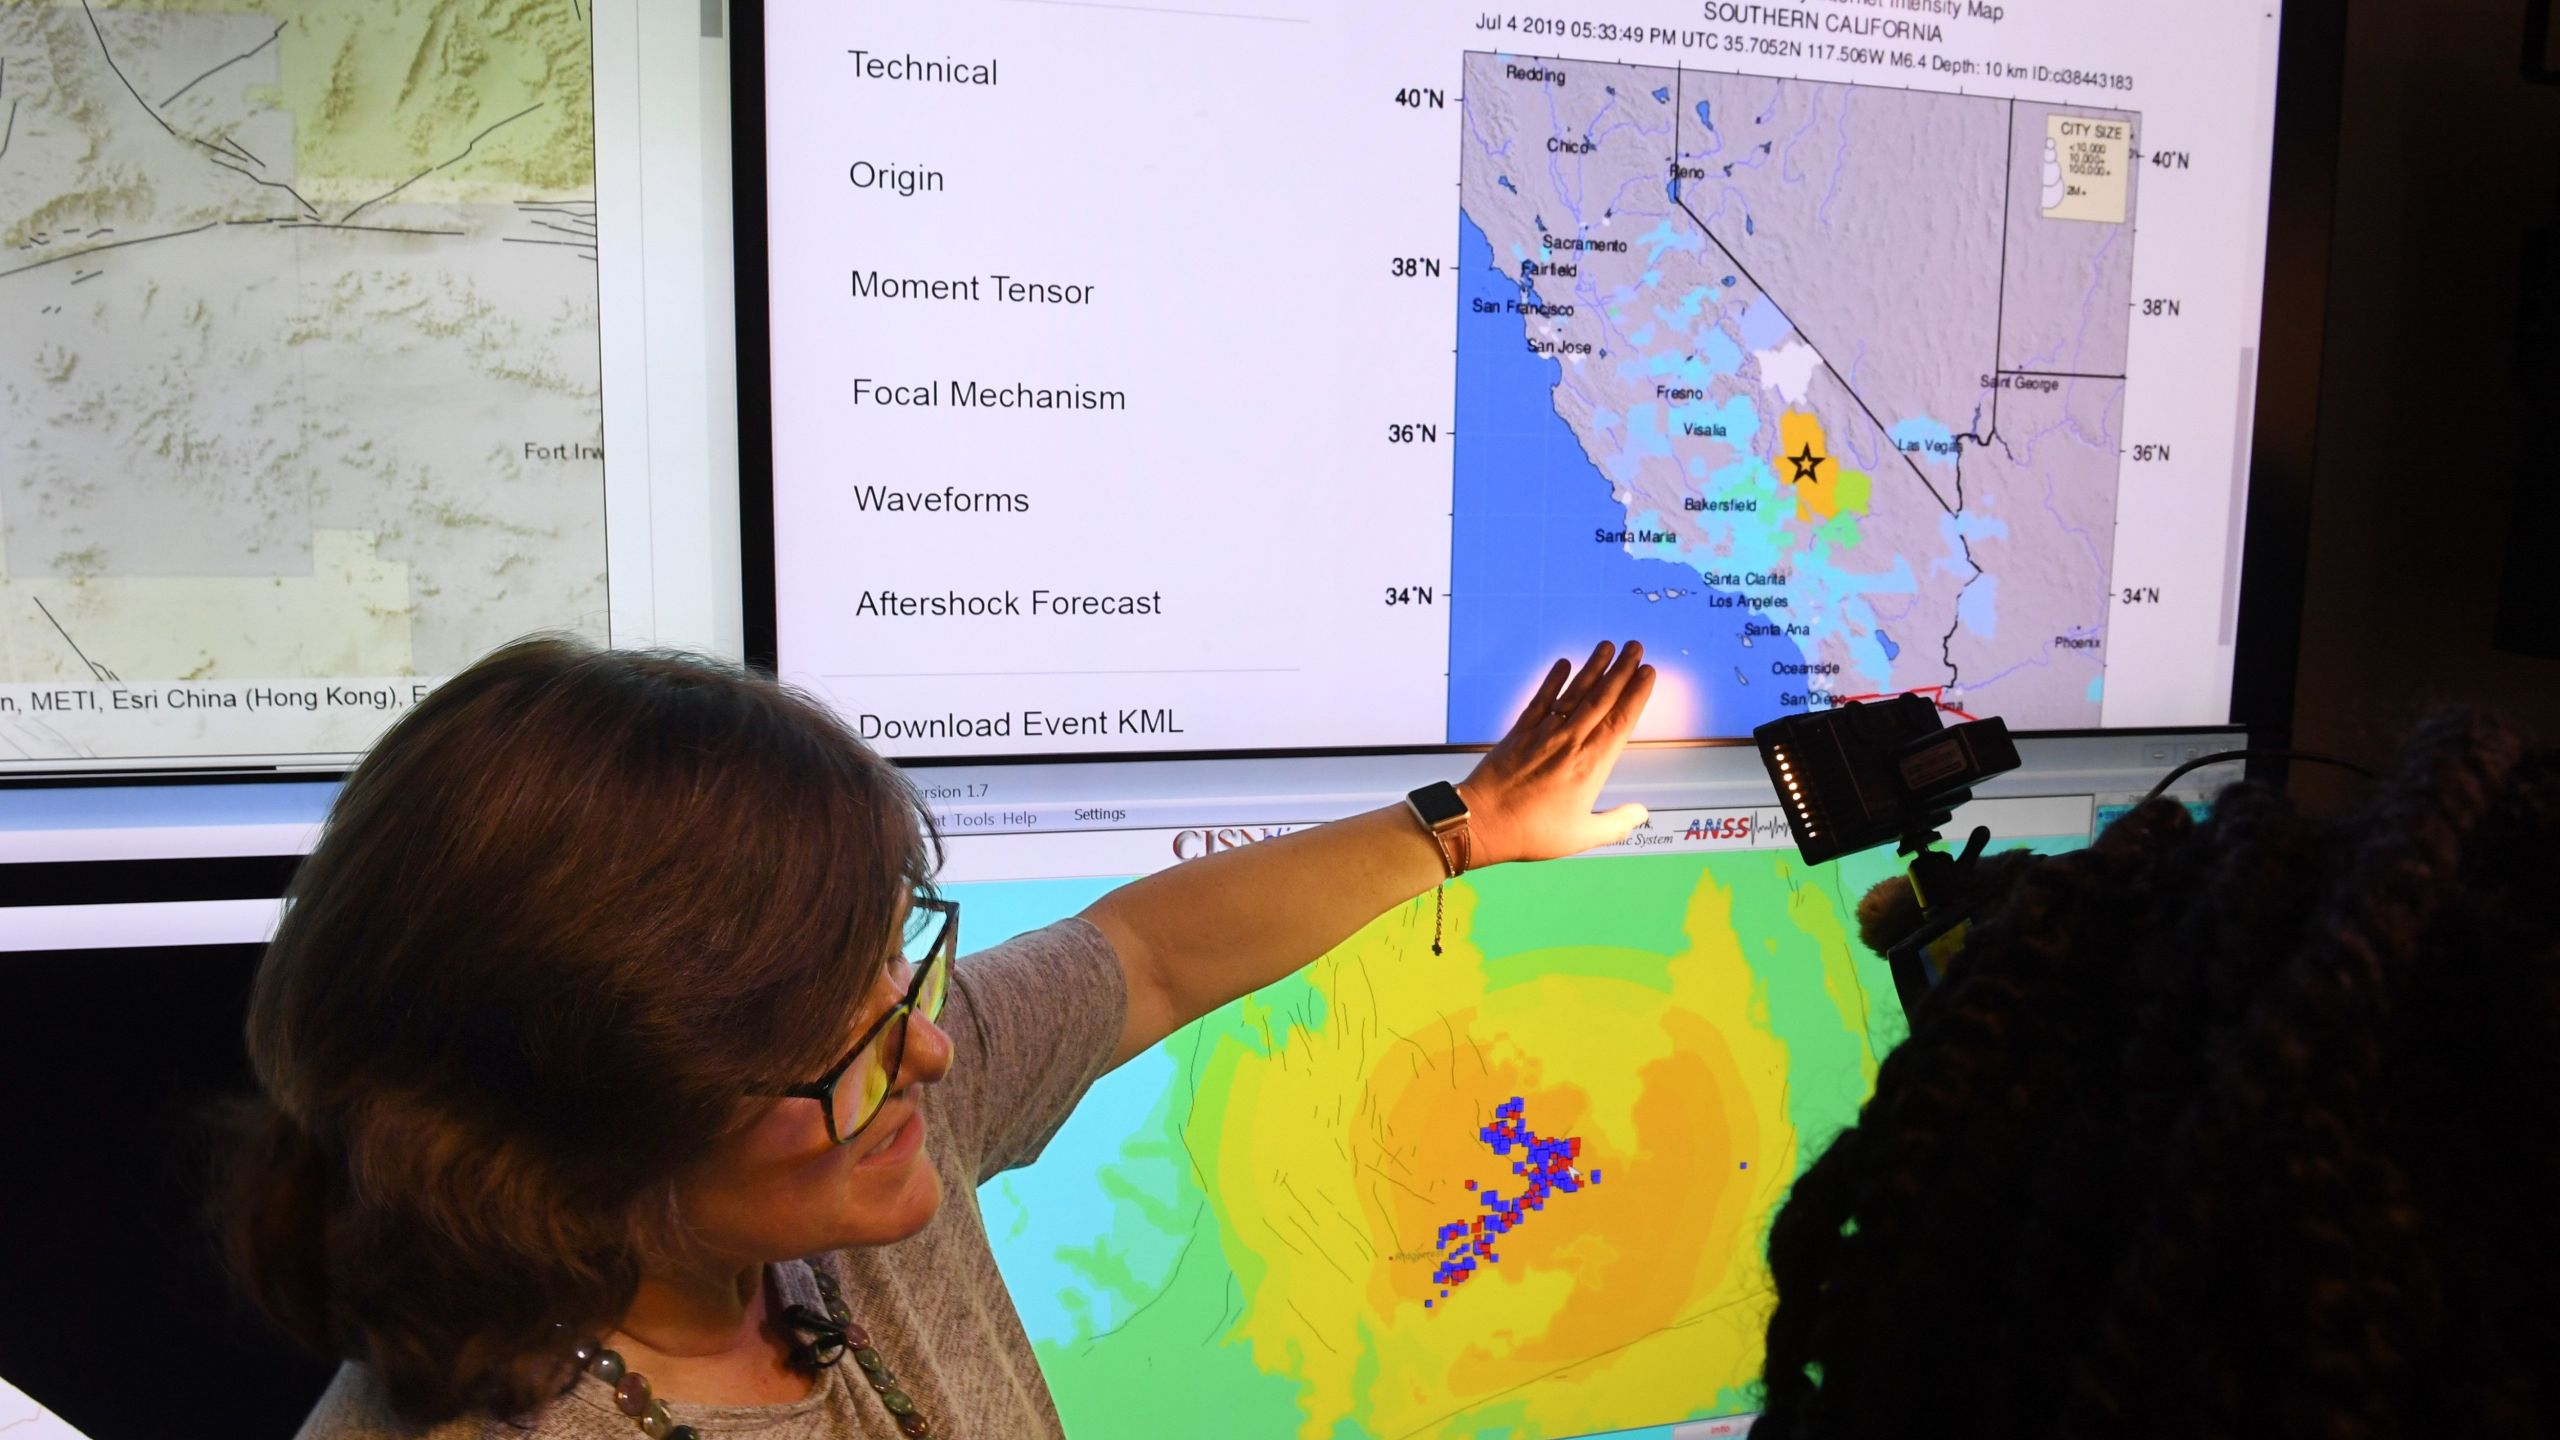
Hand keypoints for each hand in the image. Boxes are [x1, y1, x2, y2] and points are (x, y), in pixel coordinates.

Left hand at [1457, 640, 1655, 866]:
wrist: (1482, 823)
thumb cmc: (1531, 833)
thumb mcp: (1581, 836)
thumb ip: (1616, 824)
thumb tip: (1641, 813)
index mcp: (1589, 767)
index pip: (1620, 721)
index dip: (1635, 694)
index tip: (1648, 672)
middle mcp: (1569, 743)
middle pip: (1601, 699)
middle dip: (1621, 670)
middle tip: (1636, 647)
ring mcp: (1543, 734)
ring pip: (1574, 694)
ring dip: (1592, 668)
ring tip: (1607, 646)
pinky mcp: (1519, 732)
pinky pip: (1540, 699)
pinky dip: (1552, 680)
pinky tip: (1564, 663)